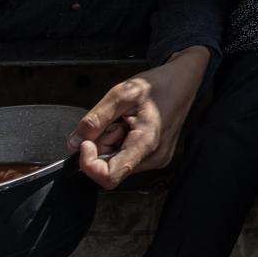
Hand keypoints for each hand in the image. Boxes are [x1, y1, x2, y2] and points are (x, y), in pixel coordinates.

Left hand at [69, 47, 207, 189]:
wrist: (183, 80)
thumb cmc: (159, 84)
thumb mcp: (121, 93)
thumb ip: (96, 119)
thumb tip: (74, 142)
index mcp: (147, 143)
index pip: (110, 177)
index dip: (89, 164)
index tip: (85, 142)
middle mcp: (154, 158)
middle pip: (111, 168)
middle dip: (102, 145)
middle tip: (113, 121)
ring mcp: (156, 158)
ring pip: (117, 162)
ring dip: (111, 143)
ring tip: (124, 120)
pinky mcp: (155, 155)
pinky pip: (126, 157)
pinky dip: (120, 142)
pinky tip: (131, 125)